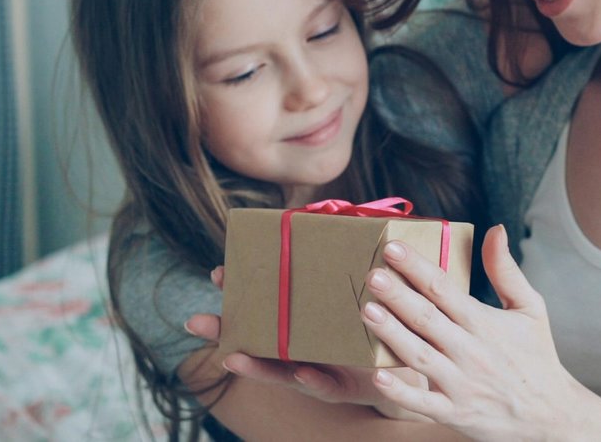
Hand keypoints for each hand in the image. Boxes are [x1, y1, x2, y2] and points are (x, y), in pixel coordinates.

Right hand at [183, 267, 429, 420]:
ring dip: (253, 364)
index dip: (240, 290)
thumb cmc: (377, 322)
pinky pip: (324, 385)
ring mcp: (314, 369)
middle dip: (224, 330)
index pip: (263, 302)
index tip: (217, 272)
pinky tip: (303, 370)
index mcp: (300, 320)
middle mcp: (298, 347)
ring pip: (277, 369)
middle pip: (253, 339)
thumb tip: (348, 214)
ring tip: (231, 356)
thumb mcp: (361, 288)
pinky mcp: (341, 387)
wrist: (405, 365)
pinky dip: (313, 379)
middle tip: (195, 321)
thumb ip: (350, 259)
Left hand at [361, 225, 600, 441]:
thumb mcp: (530, 308)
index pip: (444, 288)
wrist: (550, 414)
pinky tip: (378, 376)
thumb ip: (507, 270)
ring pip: (419, 356)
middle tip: (372, 275)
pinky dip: (401, 391)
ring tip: (368, 311)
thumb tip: (495, 229)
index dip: (416, 267)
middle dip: (398, 295)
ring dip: (391, 334)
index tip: (392, 248)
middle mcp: (471, 351)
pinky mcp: (454, 412)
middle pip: (427, 319)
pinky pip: (422, 403)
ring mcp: (461, 384)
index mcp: (485, 323)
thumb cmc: (537, 356)